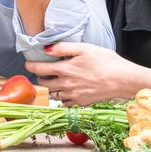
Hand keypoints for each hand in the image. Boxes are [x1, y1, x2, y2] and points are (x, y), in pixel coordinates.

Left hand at [25, 42, 150, 105]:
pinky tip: (66, 91)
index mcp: (65, 70)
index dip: (31, 66)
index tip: (28, 64)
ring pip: (53, 95)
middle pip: (45, 83)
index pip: (40, 69)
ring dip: (50, 88)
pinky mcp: (82, 103)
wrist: (123, 80)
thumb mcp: (84, 48)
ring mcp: (74, 96)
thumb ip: (63, 48)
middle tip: (41, 72)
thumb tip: (46, 49)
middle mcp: (66, 85)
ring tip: (52, 81)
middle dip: (40, 77)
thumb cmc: (106, 61)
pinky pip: (65, 103)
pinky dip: (62, 98)